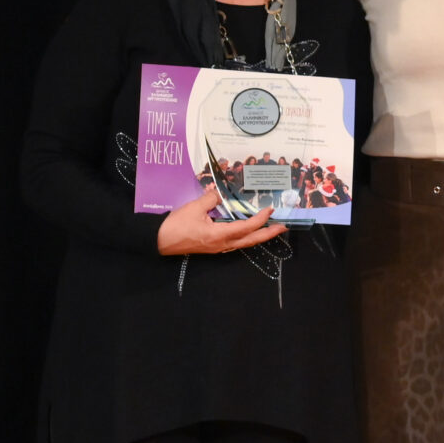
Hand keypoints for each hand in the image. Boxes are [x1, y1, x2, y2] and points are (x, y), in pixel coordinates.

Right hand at [155, 185, 284, 255]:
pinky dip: (247, 237)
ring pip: (244, 243)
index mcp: (220, 235)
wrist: (159, 241)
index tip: (270, 210)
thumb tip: (218, 194)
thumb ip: (210, 200)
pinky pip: (235, 243)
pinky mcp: (214, 247)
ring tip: (272, 229)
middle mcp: (223, 244)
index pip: (246, 227)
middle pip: (251, 240)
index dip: (260, 219)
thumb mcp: (193, 208)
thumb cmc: (176, 225)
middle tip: (283, 227)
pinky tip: (250, 232)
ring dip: (259, 236)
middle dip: (268, 233)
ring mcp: (219, 247)